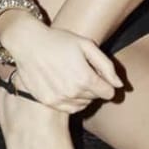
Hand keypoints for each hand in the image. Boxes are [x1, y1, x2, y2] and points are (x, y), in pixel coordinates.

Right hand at [6, 20, 122, 111]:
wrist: (29, 43)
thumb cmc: (59, 40)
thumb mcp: (86, 45)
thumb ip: (106, 66)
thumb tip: (119, 85)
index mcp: (85, 78)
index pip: (108, 93)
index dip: (106, 83)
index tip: (98, 73)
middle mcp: (73, 92)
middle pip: (95, 98)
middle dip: (93, 86)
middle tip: (81, 69)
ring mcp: (60, 99)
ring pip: (83, 104)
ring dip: (82, 94)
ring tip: (72, 76)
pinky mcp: (49, 102)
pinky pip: (69, 108)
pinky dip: (71, 100)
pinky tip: (64, 85)